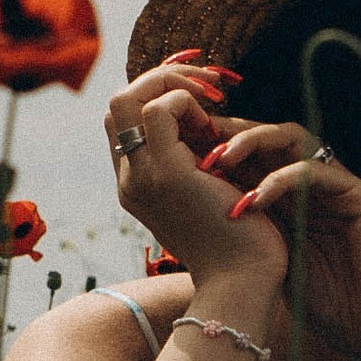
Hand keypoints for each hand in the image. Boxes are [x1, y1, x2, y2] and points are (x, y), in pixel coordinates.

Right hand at [102, 60, 285, 298]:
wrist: (243, 281)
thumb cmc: (238, 242)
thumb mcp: (212, 191)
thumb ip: (198, 161)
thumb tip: (208, 125)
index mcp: (137, 185)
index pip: (127, 121)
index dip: (158, 94)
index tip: (203, 97)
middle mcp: (129, 180)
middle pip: (118, 103)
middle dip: (162, 79)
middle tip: (209, 87)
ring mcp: (140, 177)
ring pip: (127, 99)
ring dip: (173, 84)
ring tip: (212, 102)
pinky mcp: (165, 175)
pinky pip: (159, 110)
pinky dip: (187, 102)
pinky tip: (214, 125)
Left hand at [205, 116, 360, 360]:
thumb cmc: (334, 307)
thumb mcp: (277, 266)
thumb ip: (252, 237)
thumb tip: (199, 224)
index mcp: (295, 198)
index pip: (254, 156)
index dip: (217, 149)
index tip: (179, 153)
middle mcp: (317, 183)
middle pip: (269, 137)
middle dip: (229, 134)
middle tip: (192, 140)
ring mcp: (341, 186)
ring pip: (294, 139)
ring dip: (252, 143)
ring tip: (218, 159)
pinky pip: (317, 172)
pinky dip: (282, 180)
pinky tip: (253, 200)